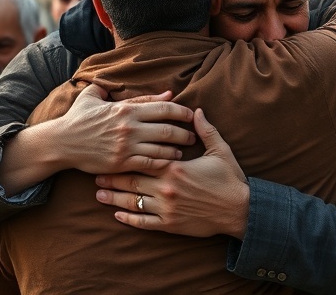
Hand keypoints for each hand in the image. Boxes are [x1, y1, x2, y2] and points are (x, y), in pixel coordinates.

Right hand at [44, 84, 195, 174]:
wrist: (62, 142)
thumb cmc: (79, 118)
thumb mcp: (96, 97)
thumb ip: (127, 93)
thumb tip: (160, 93)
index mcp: (125, 109)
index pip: (162, 108)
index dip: (181, 111)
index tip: (190, 115)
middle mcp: (129, 127)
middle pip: (167, 130)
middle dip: (184, 133)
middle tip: (192, 136)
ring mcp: (126, 147)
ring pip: (162, 149)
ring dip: (176, 150)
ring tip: (183, 150)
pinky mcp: (122, 163)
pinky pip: (150, 164)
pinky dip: (163, 163)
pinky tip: (169, 162)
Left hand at [95, 108, 248, 238]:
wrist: (240, 210)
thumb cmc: (230, 178)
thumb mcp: (219, 150)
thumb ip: (205, 130)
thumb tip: (195, 110)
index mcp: (174, 167)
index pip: (142, 160)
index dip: (123, 158)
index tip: (108, 153)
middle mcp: (166, 188)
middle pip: (131, 182)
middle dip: (111, 179)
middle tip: (94, 176)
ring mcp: (167, 208)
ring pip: (133, 203)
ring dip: (114, 199)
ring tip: (98, 195)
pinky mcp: (170, 224)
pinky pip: (144, 223)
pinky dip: (129, 220)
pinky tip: (117, 216)